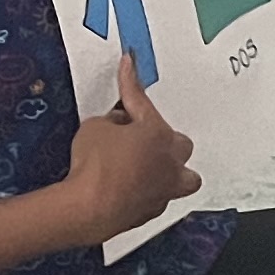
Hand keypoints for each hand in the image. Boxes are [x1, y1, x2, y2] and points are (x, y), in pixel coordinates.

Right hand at [63, 52, 200, 242]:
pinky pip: (162, 194)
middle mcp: (170, 161)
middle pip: (179, 142)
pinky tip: (135, 186)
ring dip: (173, 169)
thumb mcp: (94, 127)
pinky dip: (153, 189)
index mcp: (157, 133)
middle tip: (138, 135)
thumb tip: (119, 125)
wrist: (88, 208)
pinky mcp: (154, 209)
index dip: (130, 82)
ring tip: (155, 167)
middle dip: (162, 137)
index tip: (129, 65)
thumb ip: (113, 121)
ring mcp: (166, 187)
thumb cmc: (92, 166)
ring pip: (186, 176)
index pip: (141, 101)